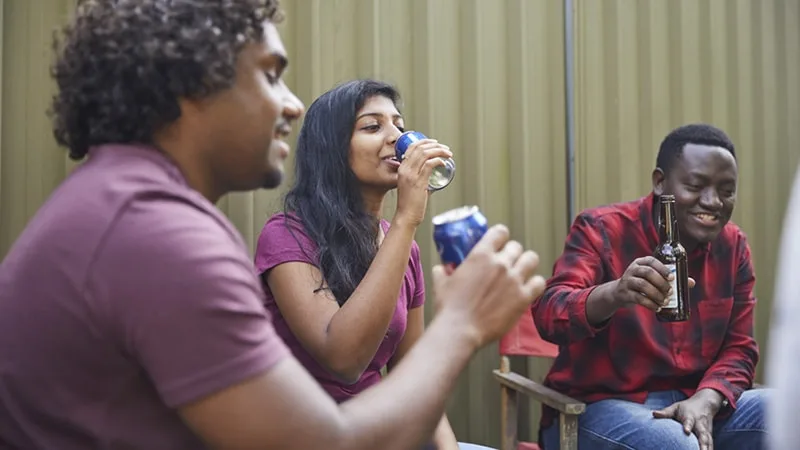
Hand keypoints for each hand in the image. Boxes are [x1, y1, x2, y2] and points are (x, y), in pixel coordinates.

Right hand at [394, 139, 452, 226]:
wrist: (406, 216)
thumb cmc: (410, 203)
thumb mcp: (410, 185)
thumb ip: (420, 178)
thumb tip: (433, 175)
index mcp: (402, 168)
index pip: (411, 147)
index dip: (424, 142)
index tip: (435, 143)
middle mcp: (405, 169)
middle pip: (420, 148)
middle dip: (435, 145)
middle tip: (445, 148)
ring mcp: (411, 175)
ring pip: (425, 154)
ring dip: (439, 151)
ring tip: (448, 154)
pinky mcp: (418, 182)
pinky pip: (429, 165)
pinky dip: (438, 161)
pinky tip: (444, 163)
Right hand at [431, 224, 546, 347]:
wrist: (460, 330)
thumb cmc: (450, 308)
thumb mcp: (441, 283)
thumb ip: (443, 271)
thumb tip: (441, 269)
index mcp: (481, 255)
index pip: (500, 232)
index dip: (501, 237)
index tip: (499, 244)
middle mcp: (500, 263)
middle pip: (516, 247)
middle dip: (512, 253)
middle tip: (507, 263)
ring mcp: (514, 280)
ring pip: (531, 259)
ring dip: (526, 264)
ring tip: (521, 272)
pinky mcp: (523, 298)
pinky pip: (539, 283)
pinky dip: (535, 284)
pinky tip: (528, 289)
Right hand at [612, 256, 695, 311]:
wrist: (619, 293)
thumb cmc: (641, 283)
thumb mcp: (652, 278)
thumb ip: (669, 279)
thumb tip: (691, 282)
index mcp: (641, 262)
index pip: (651, 261)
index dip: (662, 268)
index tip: (672, 277)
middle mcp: (633, 269)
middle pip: (647, 273)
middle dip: (661, 283)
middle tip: (670, 292)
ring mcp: (627, 281)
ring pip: (642, 285)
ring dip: (656, 294)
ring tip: (664, 301)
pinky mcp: (624, 293)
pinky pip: (638, 298)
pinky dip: (649, 304)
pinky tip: (657, 308)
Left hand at [653, 389, 723, 449]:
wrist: (705, 403)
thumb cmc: (686, 407)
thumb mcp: (675, 407)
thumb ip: (665, 412)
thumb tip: (653, 413)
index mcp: (690, 417)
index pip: (688, 422)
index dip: (688, 426)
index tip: (686, 431)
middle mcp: (700, 425)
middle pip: (702, 434)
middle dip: (703, 443)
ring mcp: (706, 431)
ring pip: (708, 441)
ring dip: (707, 448)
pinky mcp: (709, 436)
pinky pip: (711, 444)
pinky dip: (710, 449)